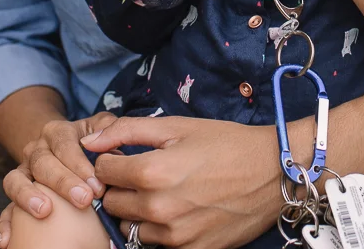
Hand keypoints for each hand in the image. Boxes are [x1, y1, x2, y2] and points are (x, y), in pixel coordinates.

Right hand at [0, 111, 116, 247]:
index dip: (80, 164)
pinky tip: (8, 239)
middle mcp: (36, 149)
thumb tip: (108, 145)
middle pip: (42, 162)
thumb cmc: (90, 141)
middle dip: (63, 182)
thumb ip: (111, 128)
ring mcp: (23, 171)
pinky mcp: (17, 192)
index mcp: (57, 132)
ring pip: (16, 180)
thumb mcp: (101, 127)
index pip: (64, 144)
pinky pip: (5, 207)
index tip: (97, 185)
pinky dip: (5, 223)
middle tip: (83, 200)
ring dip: (28, 196)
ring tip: (44, 212)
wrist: (63, 144)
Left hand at [80, 116, 283, 247]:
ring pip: (131, 228)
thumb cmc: (226, 144)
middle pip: (112, 203)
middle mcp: (159, 209)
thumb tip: (90, 140)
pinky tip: (180, 210)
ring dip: (138, 212)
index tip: (126, 157)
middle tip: (145, 175)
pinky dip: (160, 230)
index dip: (111, 161)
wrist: (274, 173)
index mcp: (152, 172)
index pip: (102, 172)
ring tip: (164, 193)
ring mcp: (175, 236)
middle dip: (121, 188)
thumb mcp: (177, 127)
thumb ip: (128, 130)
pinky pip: (157, 245)